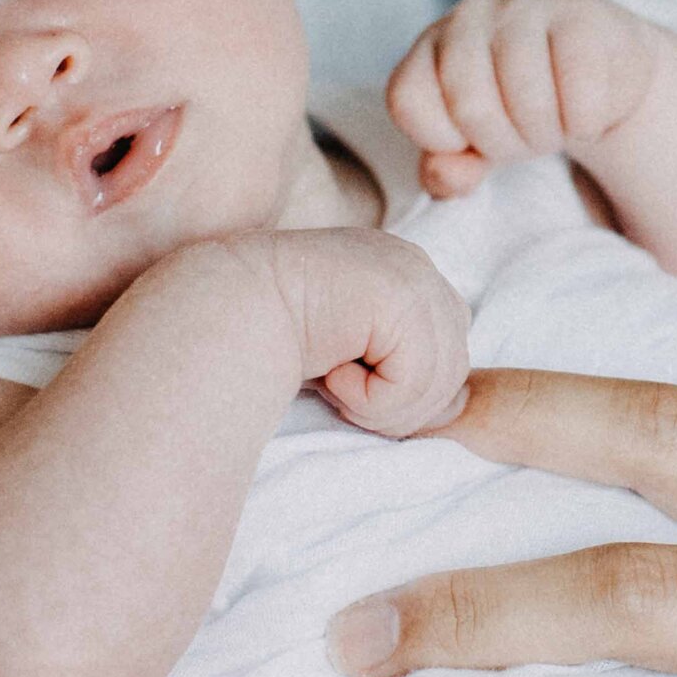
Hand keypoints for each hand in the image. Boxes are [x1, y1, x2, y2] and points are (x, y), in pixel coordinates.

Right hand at [266, 226, 468, 436]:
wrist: (222, 311)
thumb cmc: (275, 340)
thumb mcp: (353, 359)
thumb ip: (405, 372)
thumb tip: (455, 411)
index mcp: (407, 274)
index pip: (447, 354)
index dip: (403, 388)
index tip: (345, 378)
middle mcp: (416, 266)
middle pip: (454, 370)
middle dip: (397, 402)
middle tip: (337, 386)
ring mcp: (413, 274)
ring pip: (439, 382)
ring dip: (379, 405)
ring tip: (332, 381)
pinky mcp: (402, 295)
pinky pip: (414, 381)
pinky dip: (370, 399)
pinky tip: (330, 371)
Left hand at [388, 0, 658, 197]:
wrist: (598, 72)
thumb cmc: (522, 109)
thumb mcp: (477, 146)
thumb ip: (447, 171)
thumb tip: (445, 175)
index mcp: (430, 46)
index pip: (407, 101)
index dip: (442, 139)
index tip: (471, 137)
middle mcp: (468, 17)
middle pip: (470, 108)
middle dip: (503, 143)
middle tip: (523, 133)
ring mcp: (524, 9)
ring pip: (528, 105)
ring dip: (547, 134)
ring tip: (554, 120)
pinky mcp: (581, 16)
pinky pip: (578, 99)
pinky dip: (585, 123)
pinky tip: (584, 107)